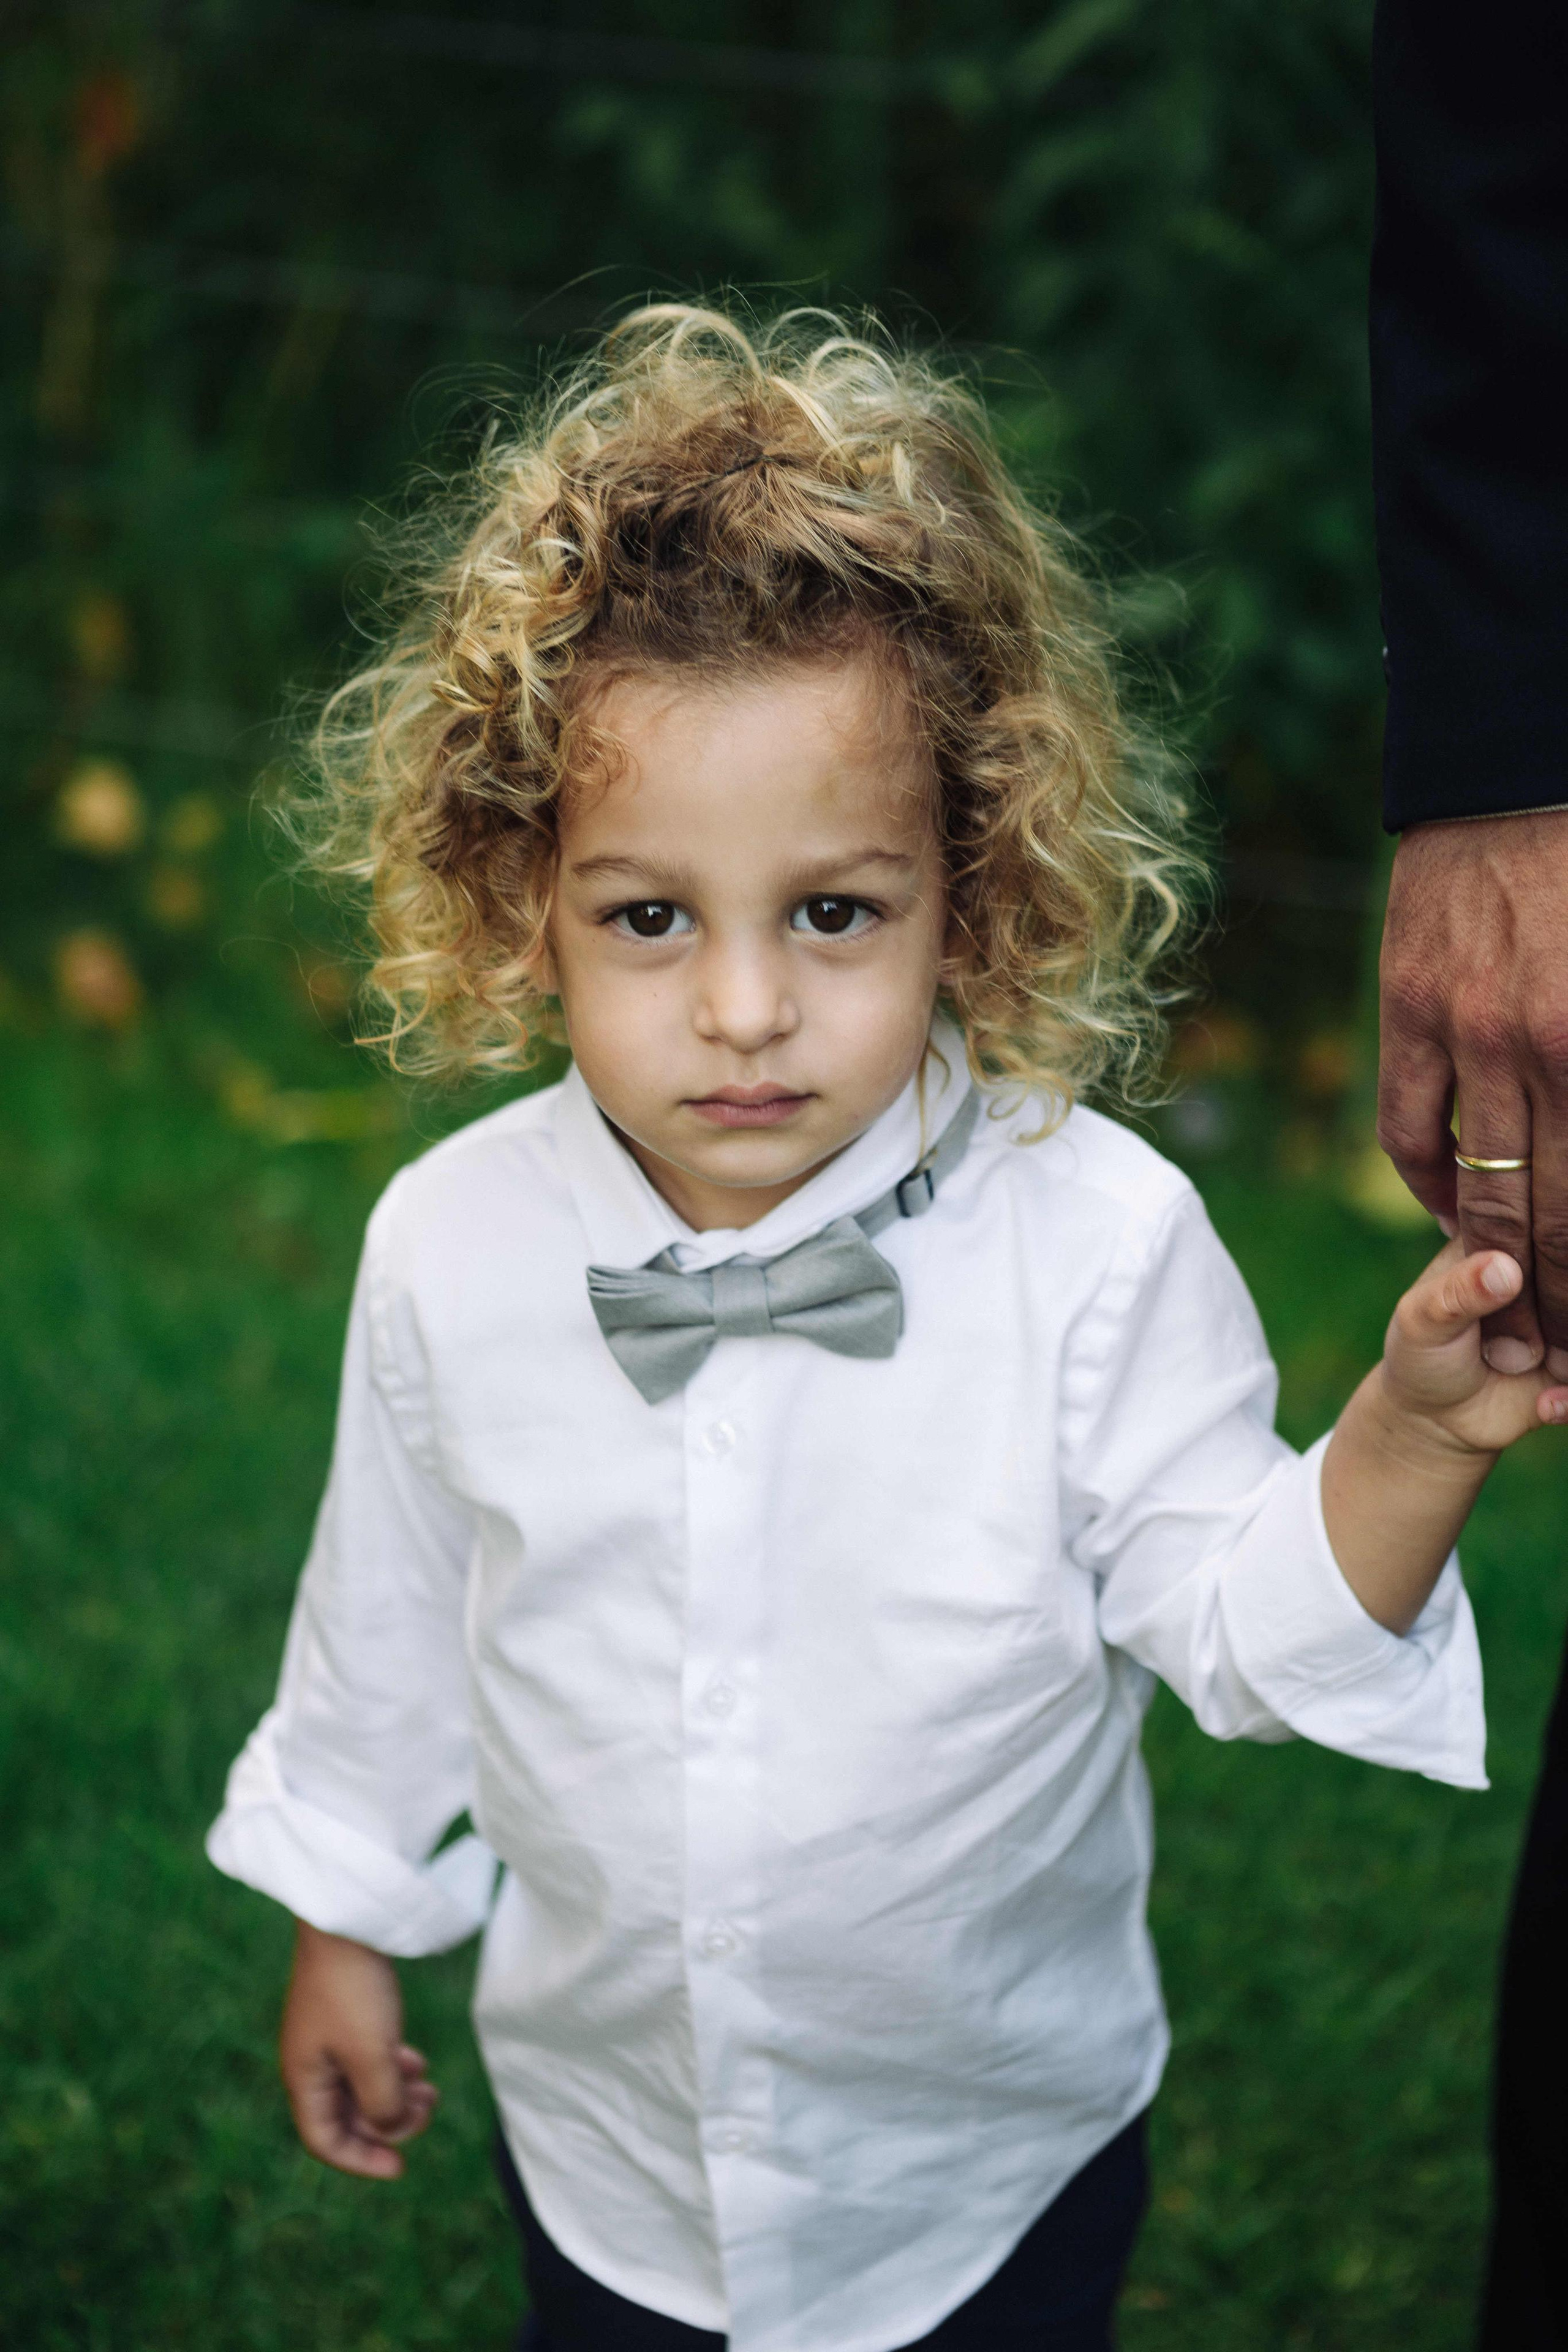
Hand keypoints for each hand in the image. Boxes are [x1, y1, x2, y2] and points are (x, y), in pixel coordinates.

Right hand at [279, 1921, 437, 2178]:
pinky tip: (418, 2064)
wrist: (346, 1919)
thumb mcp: (372, 2055)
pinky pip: (368, 2057)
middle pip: (347, 2116)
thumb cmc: (354, 1990)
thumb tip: (389, 2130)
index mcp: (304, 2078)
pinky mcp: (345, 2013)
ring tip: (431, 2092)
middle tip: (428, 2111)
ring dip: (396, 2095)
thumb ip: (382, 2103)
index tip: (400, 2167)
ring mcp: (327, 2036)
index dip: (361, 2160)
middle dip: (388, 2123)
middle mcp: (311, 2061)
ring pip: (362, 2085)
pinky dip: (393, 2067)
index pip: (325, 2140)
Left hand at [1323, 1242, 1567, 1634]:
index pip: (1541, 1224)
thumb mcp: (1421, 1325)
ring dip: (1562, 1353)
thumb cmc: (1417, 1358)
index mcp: (1507, 1246)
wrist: (1428, 1426)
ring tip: (1532, 1371)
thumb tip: (1498, 1270)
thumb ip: (1455, 1296)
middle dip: (1551, 1316)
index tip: (1518, 1279)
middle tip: (1514, 1343)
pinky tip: (1545, 1407)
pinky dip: (1563, 1396)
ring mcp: (1563, 1332)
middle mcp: (1543, 1283)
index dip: (1544, 1242)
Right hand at [1379, 810, 1567, 1378]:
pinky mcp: (1407, 1008)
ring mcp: (1464, 1030)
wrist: (1523, 768)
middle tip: (1561, 1355)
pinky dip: (1429, 1184)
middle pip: (1544, 1216)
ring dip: (1494, 1265)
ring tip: (1510, 1315)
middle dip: (1558, 1300)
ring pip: (1474, 1186)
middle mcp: (1537, 1048)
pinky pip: (1407, 1126)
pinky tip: (1450, 1213)